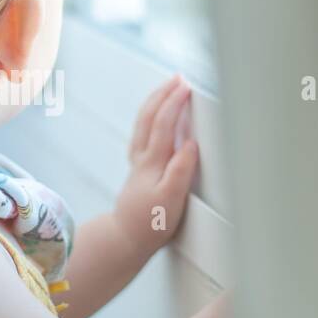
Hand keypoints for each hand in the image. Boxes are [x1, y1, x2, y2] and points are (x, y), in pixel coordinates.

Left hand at [112, 75, 198, 260]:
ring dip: (155, 102)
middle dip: (163, 94)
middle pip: (149, 116)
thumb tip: (191, 144)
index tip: (187, 87)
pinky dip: (150, 118)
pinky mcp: (139, 169)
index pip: (163, 123)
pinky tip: (156, 118)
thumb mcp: (171, 199)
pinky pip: (142, 133)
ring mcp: (138, 162)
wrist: (126, 238)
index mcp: (152, 162)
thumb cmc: (151, 222)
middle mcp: (142, 157)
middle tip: (178, 79)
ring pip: (143, 123)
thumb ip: (181, 170)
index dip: (174, 103)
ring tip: (168, 88)